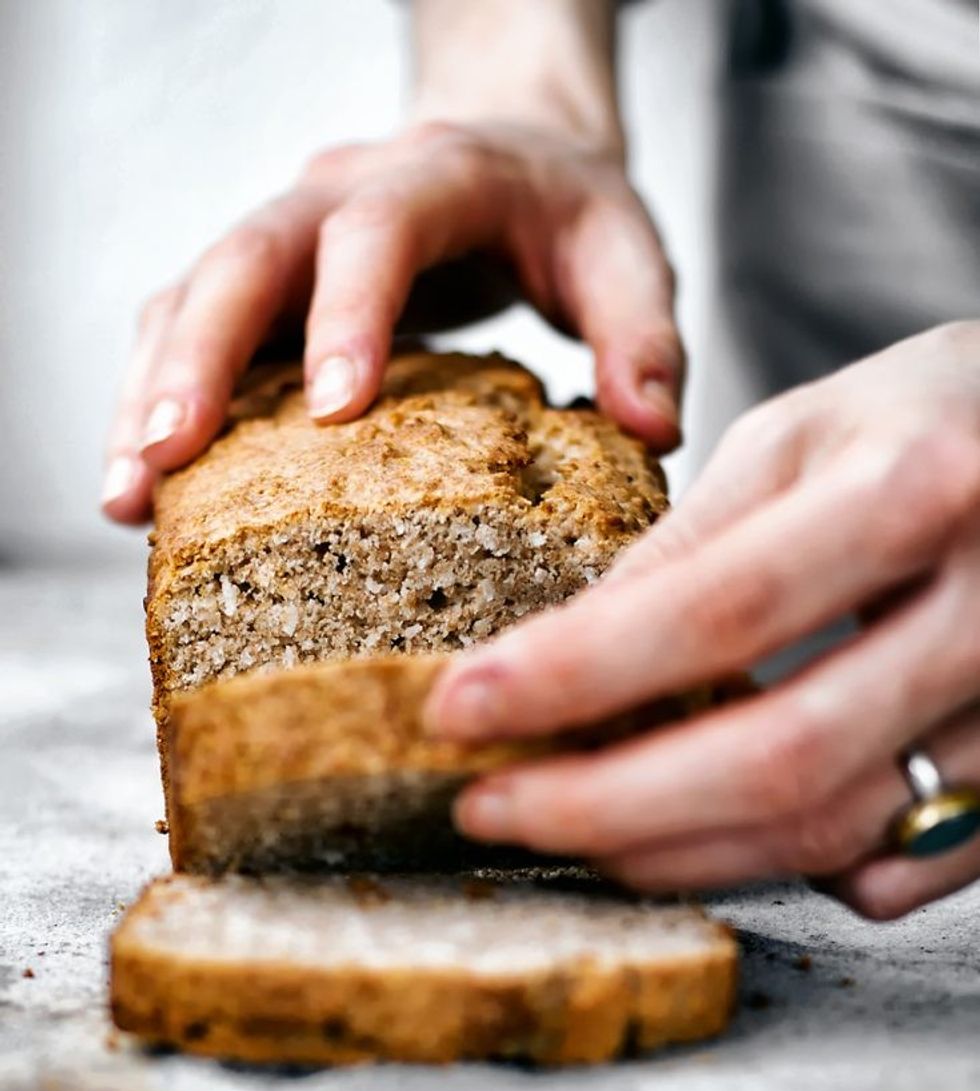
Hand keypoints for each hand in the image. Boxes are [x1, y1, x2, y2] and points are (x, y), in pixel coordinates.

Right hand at [101, 121, 681, 522]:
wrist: (512, 152)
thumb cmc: (570, 216)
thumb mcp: (628, 255)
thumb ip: (646, 334)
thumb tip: (653, 431)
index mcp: (441, 177)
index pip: (379, 227)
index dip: (347, 310)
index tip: (331, 412)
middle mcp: (341, 194)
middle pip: (246, 254)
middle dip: (200, 356)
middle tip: (166, 458)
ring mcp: (290, 237)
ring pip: (192, 292)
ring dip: (151, 390)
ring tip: (126, 497)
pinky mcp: (266, 287)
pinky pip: (188, 327)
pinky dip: (155, 398)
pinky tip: (144, 488)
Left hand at [427, 323, 979, 919]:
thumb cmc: (932, 417)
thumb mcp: (802, 434)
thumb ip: (691, 545)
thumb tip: (562, 651)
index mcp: (916, 489)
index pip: (718, 609)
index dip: (574, 675)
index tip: (457, 709)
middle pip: (776, 755)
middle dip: (604, 803)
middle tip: (487, 809)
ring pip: (833, 828)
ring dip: (677, 849)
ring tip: (573, 829)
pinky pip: (904, 869)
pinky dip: (794, 867)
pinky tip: (717, 835)